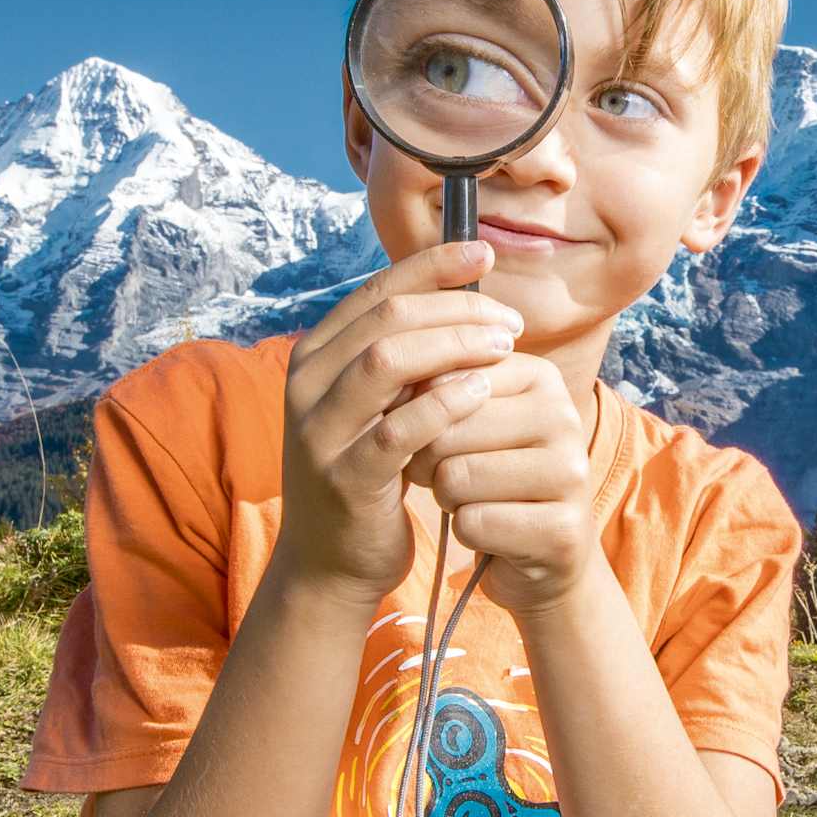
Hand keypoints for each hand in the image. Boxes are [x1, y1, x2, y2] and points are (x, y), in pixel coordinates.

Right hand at [276, 242, 519, 601]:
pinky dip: (445, 404)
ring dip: (454, 346)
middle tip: (509, 320)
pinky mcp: (345, 478)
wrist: (330, 563)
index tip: (484, 253)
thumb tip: (462, 293)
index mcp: (316, 355)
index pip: (377, 289)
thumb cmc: (368, 472)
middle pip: (387, 317)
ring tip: (504, 347)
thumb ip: (403, 354)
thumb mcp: (378, 403)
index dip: (433, 265)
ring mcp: (320, 431)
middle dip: (457, 309)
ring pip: (387, 361)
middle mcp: (307, 384)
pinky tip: (483, 393)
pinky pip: (399, 429)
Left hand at [404, 353, 603, 617]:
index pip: (444, 382)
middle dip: (428, 463)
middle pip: (446, 431)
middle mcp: (565, 417)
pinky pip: (473, 523)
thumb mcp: (471, 421)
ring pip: (457, 478)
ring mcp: (572, 473)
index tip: (438, 438)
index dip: (420, 418)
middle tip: (450, 478)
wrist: (546, 550)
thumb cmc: (495, 475)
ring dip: (447, 499)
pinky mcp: (564, 528)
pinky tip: (492, 532)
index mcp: (541, 377)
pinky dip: (466, 533)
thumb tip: (401, 387)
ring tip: (473, 501)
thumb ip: (439, 391)